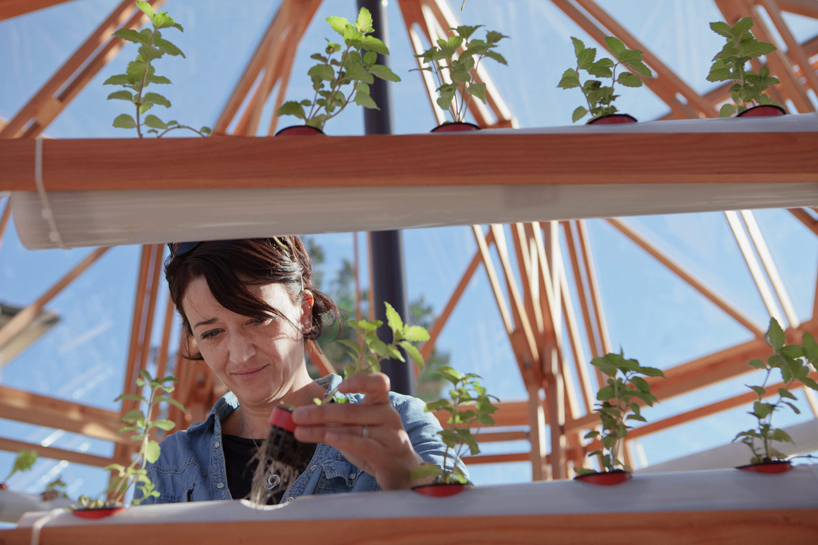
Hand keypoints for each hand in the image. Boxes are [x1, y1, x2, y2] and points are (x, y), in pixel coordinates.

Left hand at [291, 372, 423, 490]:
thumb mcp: (357, 429)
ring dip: (322, 429)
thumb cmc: (376, 445)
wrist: (403, 473)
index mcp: (382, 404)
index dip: (360, 381)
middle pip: (353, 410)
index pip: (378, 383)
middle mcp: (389, 416)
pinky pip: (364, 446)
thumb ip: (335, 421)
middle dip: (321, 412)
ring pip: (353, 429)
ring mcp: (390, 436)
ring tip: (299, 431)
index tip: (340, 388)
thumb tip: (300, 416)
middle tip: (296, 415)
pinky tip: (327, 438)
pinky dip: (344, 440)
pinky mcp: (387, 457)